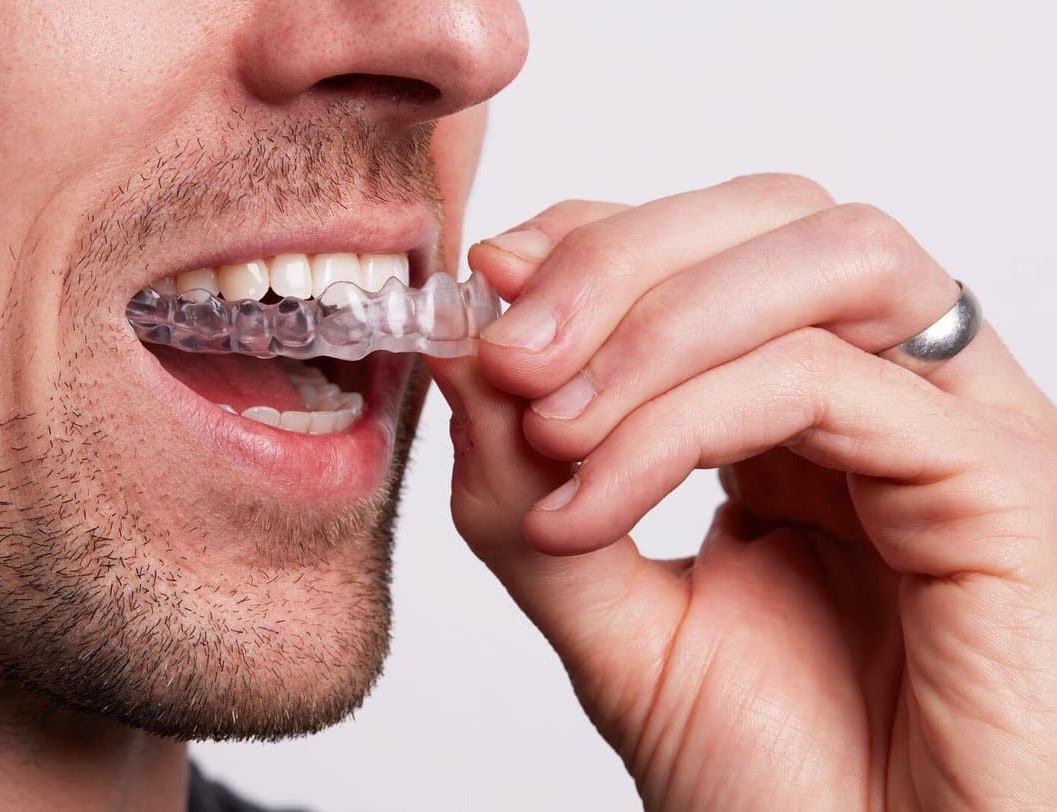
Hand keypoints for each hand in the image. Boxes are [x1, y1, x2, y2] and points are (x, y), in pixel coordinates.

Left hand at [428, 174, 1056, 809]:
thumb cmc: (775, 778)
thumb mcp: (609, 614)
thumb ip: (531, 488)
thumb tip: (463, 348)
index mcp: (804, 414)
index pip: (710, 246)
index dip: (595, 237)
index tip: (488, 285)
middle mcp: (890, 395)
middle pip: (775, 216)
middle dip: (617, 261)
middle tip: (506, 349)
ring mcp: (956, 428)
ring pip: (824, 263)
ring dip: (656, 324)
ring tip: (550, 426)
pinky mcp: (1003, 482)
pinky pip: (828, 384)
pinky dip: (683, 423)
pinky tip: (592, 506)